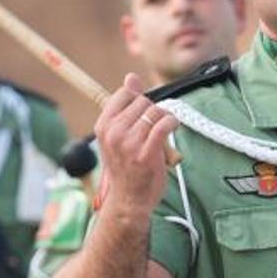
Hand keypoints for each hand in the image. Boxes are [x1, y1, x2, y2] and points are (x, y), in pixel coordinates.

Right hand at [94, 74, 178, 218]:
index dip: (140, 101)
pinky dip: (172, 123)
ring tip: (163, 132)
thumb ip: (125, 106)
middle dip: (154, 112)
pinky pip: (164, 124)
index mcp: (103, 125)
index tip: (144, 115)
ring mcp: (129, 142)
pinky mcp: (146, 153)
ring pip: (156, 112)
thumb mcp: (118, 135)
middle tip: (155, 129)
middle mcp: (113, 132)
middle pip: (143, 102)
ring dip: (165, 119)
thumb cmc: (126, 168)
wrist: (128, 201)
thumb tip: (131, 76)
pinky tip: (172, 127)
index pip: (125, 93)